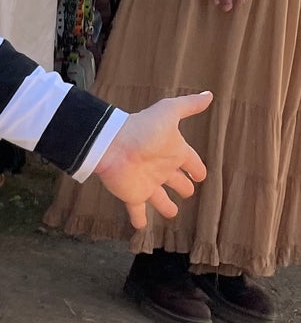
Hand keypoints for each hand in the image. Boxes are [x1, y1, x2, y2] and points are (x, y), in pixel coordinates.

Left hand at [92, 91, 210, 229]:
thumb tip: (209, 94)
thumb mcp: (168, 113)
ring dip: (166, 206)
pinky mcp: (133, 195)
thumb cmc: (142, 128)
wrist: (112, 144)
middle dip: (184, 187)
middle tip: (188, 191)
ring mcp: (147, 183)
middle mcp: (161, 169)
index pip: (190, 162)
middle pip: (177, 181)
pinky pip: (137, 211)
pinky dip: (139, 220)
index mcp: (172, 151)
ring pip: (160, 199)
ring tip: (172, 213)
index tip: (201, 175)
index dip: (196, 168)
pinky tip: (141, 228)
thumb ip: (188, 106)